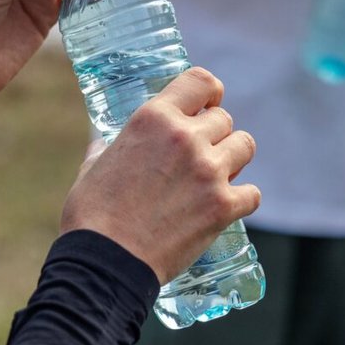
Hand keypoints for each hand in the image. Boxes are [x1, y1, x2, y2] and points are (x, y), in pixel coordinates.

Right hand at [60, 68, 259, 283]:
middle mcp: (185, 138)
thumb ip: (108, 146)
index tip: (207, 105)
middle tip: (199, 157)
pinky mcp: (223, 207)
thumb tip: (105, 143)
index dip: (209, 93)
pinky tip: (223, 207)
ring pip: (244, 146)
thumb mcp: (94, 165)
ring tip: (214, 178)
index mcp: (153, 119)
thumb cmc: (92, 216)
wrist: (106, 262)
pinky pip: (252, 193)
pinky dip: (241, 200)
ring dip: (232, 160)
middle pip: (224, 119)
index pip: (200, 81)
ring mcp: (208, 172)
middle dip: (214, 135)